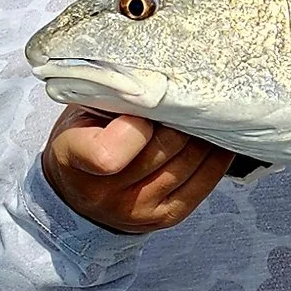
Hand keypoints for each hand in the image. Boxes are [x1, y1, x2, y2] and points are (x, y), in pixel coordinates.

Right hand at [42, 107, 232, 234]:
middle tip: (192, 93)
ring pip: (190, 162)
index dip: (136, 126)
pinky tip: (216, 136)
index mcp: (74, 159)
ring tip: (206, 110)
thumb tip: (164, 73)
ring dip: (203, 133)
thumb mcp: (81, 110)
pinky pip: (204, 182)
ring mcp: (138, 210)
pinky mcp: (167, 217)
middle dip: (182, 117)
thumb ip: (112, 94)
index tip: (145, 103)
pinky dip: (216, 156)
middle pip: (165, 148)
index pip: (109, 154)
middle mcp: (105, 193)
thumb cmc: (84, 135)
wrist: (79, 192)